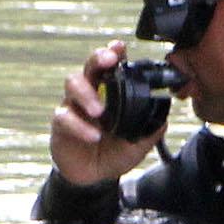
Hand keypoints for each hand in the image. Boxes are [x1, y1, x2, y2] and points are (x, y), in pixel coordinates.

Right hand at [49, 40, 164, 185]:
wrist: (94, 177)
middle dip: (99, 58)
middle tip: (109, 60)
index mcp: (111, 92)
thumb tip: (163, 120)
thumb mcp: (138, 144)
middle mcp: (91, 92)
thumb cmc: (114, 153)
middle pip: (90, 66)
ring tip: (99, 111)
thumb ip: (150, 131)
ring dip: (87, 94)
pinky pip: (65, 117)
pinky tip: (93, 136)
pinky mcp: (61, 124)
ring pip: (73, 84)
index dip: (114, 52)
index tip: (119, 47)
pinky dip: (79, 126)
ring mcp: (74, 106)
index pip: (111, 66)